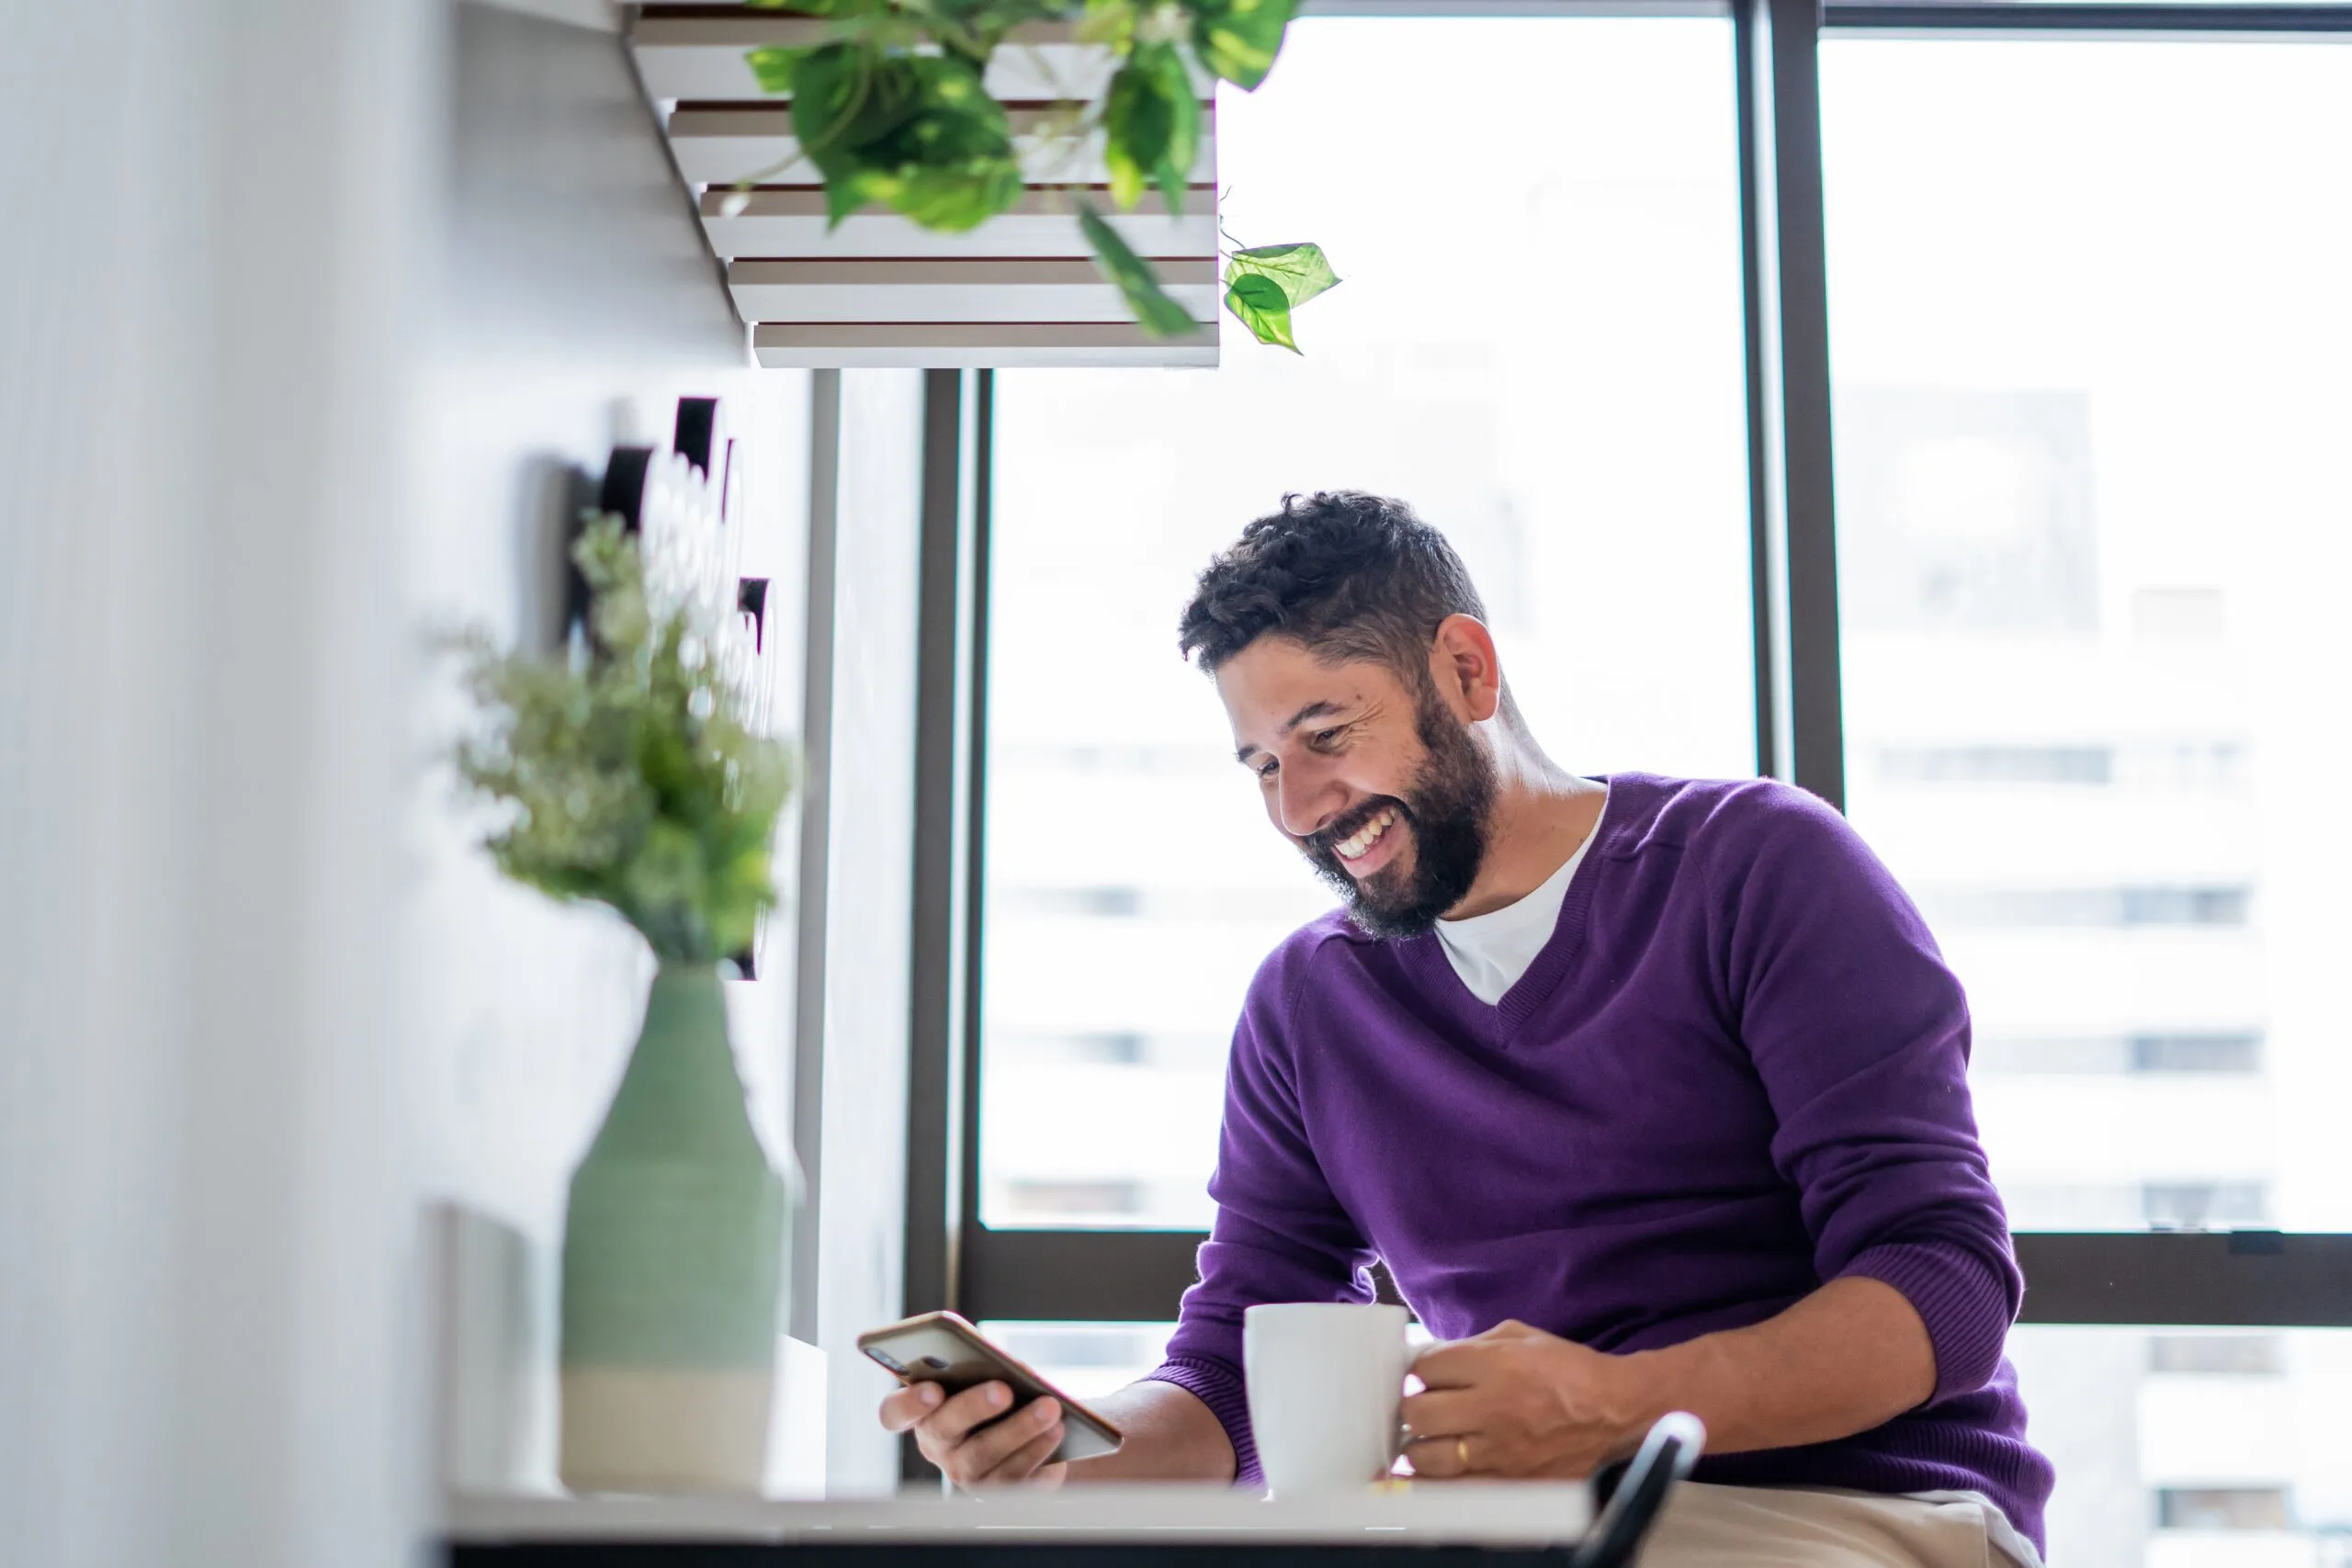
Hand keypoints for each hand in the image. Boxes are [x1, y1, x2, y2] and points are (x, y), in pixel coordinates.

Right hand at [879, 1380, 1068, 1488]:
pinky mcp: (999, 1491)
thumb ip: (981, 1365)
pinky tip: (1057, 1430)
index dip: (909, 1403)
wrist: (1031, 1432)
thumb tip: (1002, 1364)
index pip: (895, 1412)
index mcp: (923, 1411)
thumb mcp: (985, 1374)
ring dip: (1020, 1428)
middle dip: (974, 1407)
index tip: (932, 1389)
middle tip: (1004, 1390)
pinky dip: (1038, 1449)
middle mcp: (937, 1446)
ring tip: (1050, 1407)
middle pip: (944, 1429)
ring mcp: (965, 1473)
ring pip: (985, 1455)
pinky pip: (1016, 1475)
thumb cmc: (997, 1392)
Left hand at [1399, 1320, 1647, 1479]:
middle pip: (1416, 1412)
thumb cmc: (1567, 1369)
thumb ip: (1472, 1345)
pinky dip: (1437, 1481)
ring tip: (1426, 1440)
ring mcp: (1498, 1451)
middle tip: (1420, 1409)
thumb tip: (1430, 1358)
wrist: (1615, 1412)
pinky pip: (1454, 1489)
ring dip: (1419, 1447)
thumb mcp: (1521, 1337)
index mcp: (1495, 1364)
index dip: (1417, 1372)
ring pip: (1427, 1456)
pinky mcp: (1509, 1482)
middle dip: (1411, 1408)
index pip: (1424, 1368)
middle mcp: (1491, 1408)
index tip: (1422, 1378)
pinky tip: (1438, 1469)